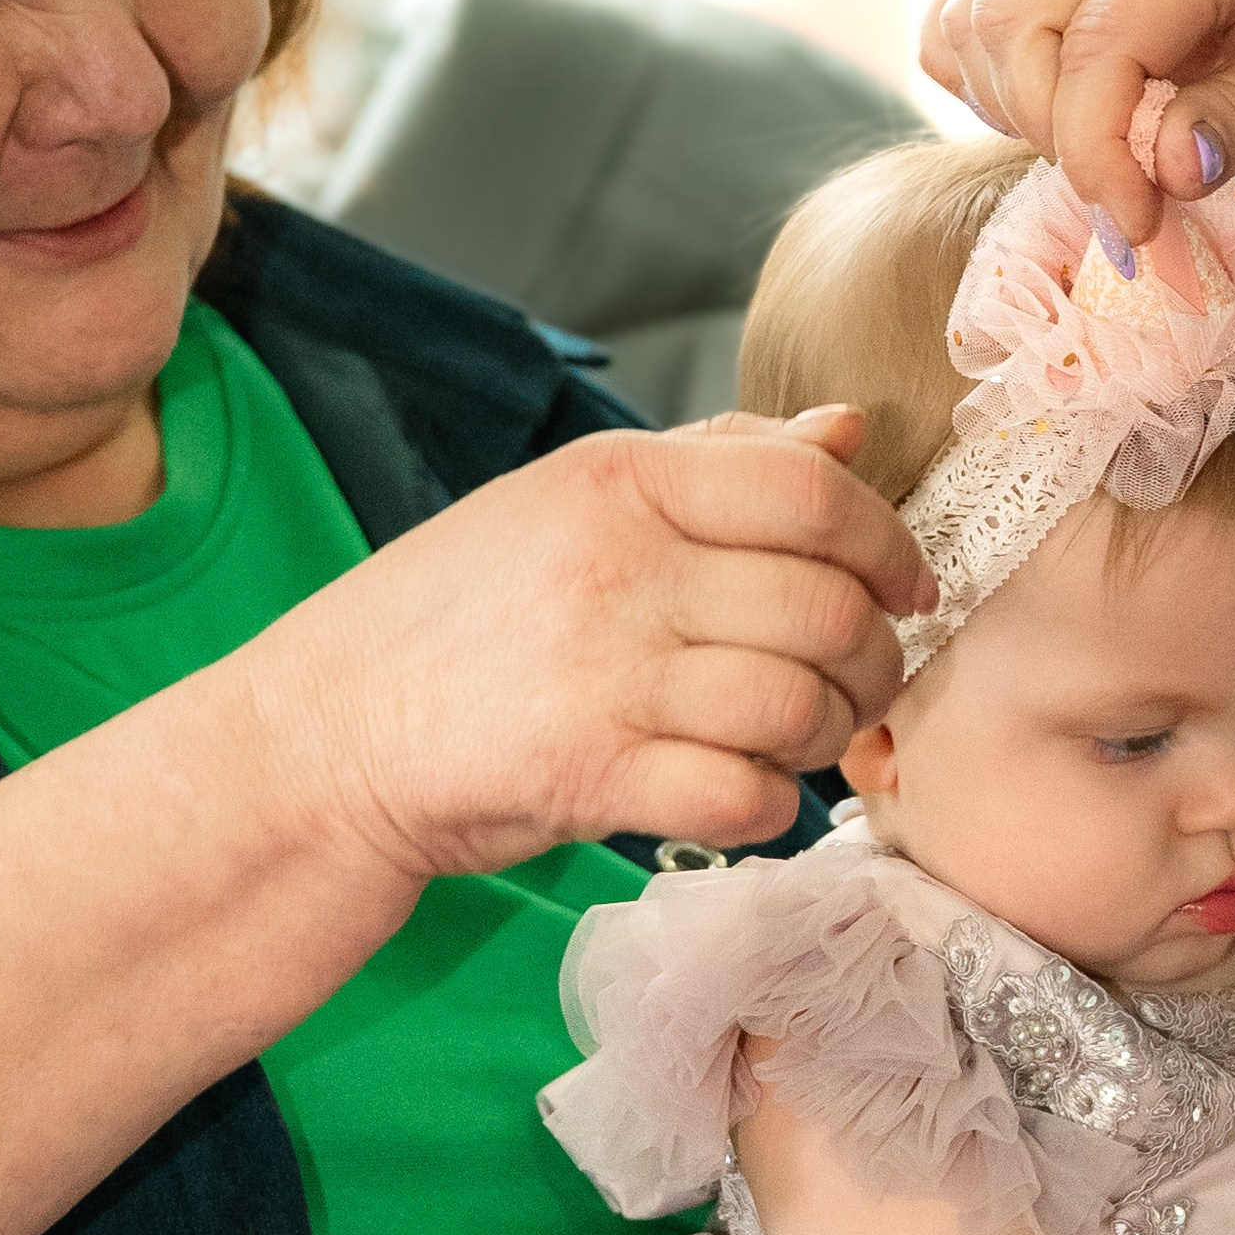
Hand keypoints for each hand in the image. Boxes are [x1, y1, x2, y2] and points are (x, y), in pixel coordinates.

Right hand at [239, 406, 933, 879]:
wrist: (327, 733)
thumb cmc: (460, 616)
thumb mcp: (571, 502)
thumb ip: (718, 462)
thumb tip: (851, 429)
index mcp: (618, 478)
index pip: (812, 492)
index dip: (890, 542)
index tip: (908, 582)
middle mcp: (617, 566)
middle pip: (827, 608)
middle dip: (875, 655)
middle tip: (860, 679)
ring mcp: (604, 674)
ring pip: (799, 706)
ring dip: (827, 735)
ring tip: (801, 737)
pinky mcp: (591, 776)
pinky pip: (747, 796)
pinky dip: (771, 806)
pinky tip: (744, 792)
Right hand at [922, 0, 1234, 246]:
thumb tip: (1162, 167)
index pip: (1101, 35)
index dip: (1096, 150)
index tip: (1137, 227)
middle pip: (1010, 14)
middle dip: (1053, 132)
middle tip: (1128, 198)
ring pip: (974, 11)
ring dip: (1014, 109)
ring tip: (1103, 158)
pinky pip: (971, 11)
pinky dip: (990, 81)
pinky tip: (1065, 122)